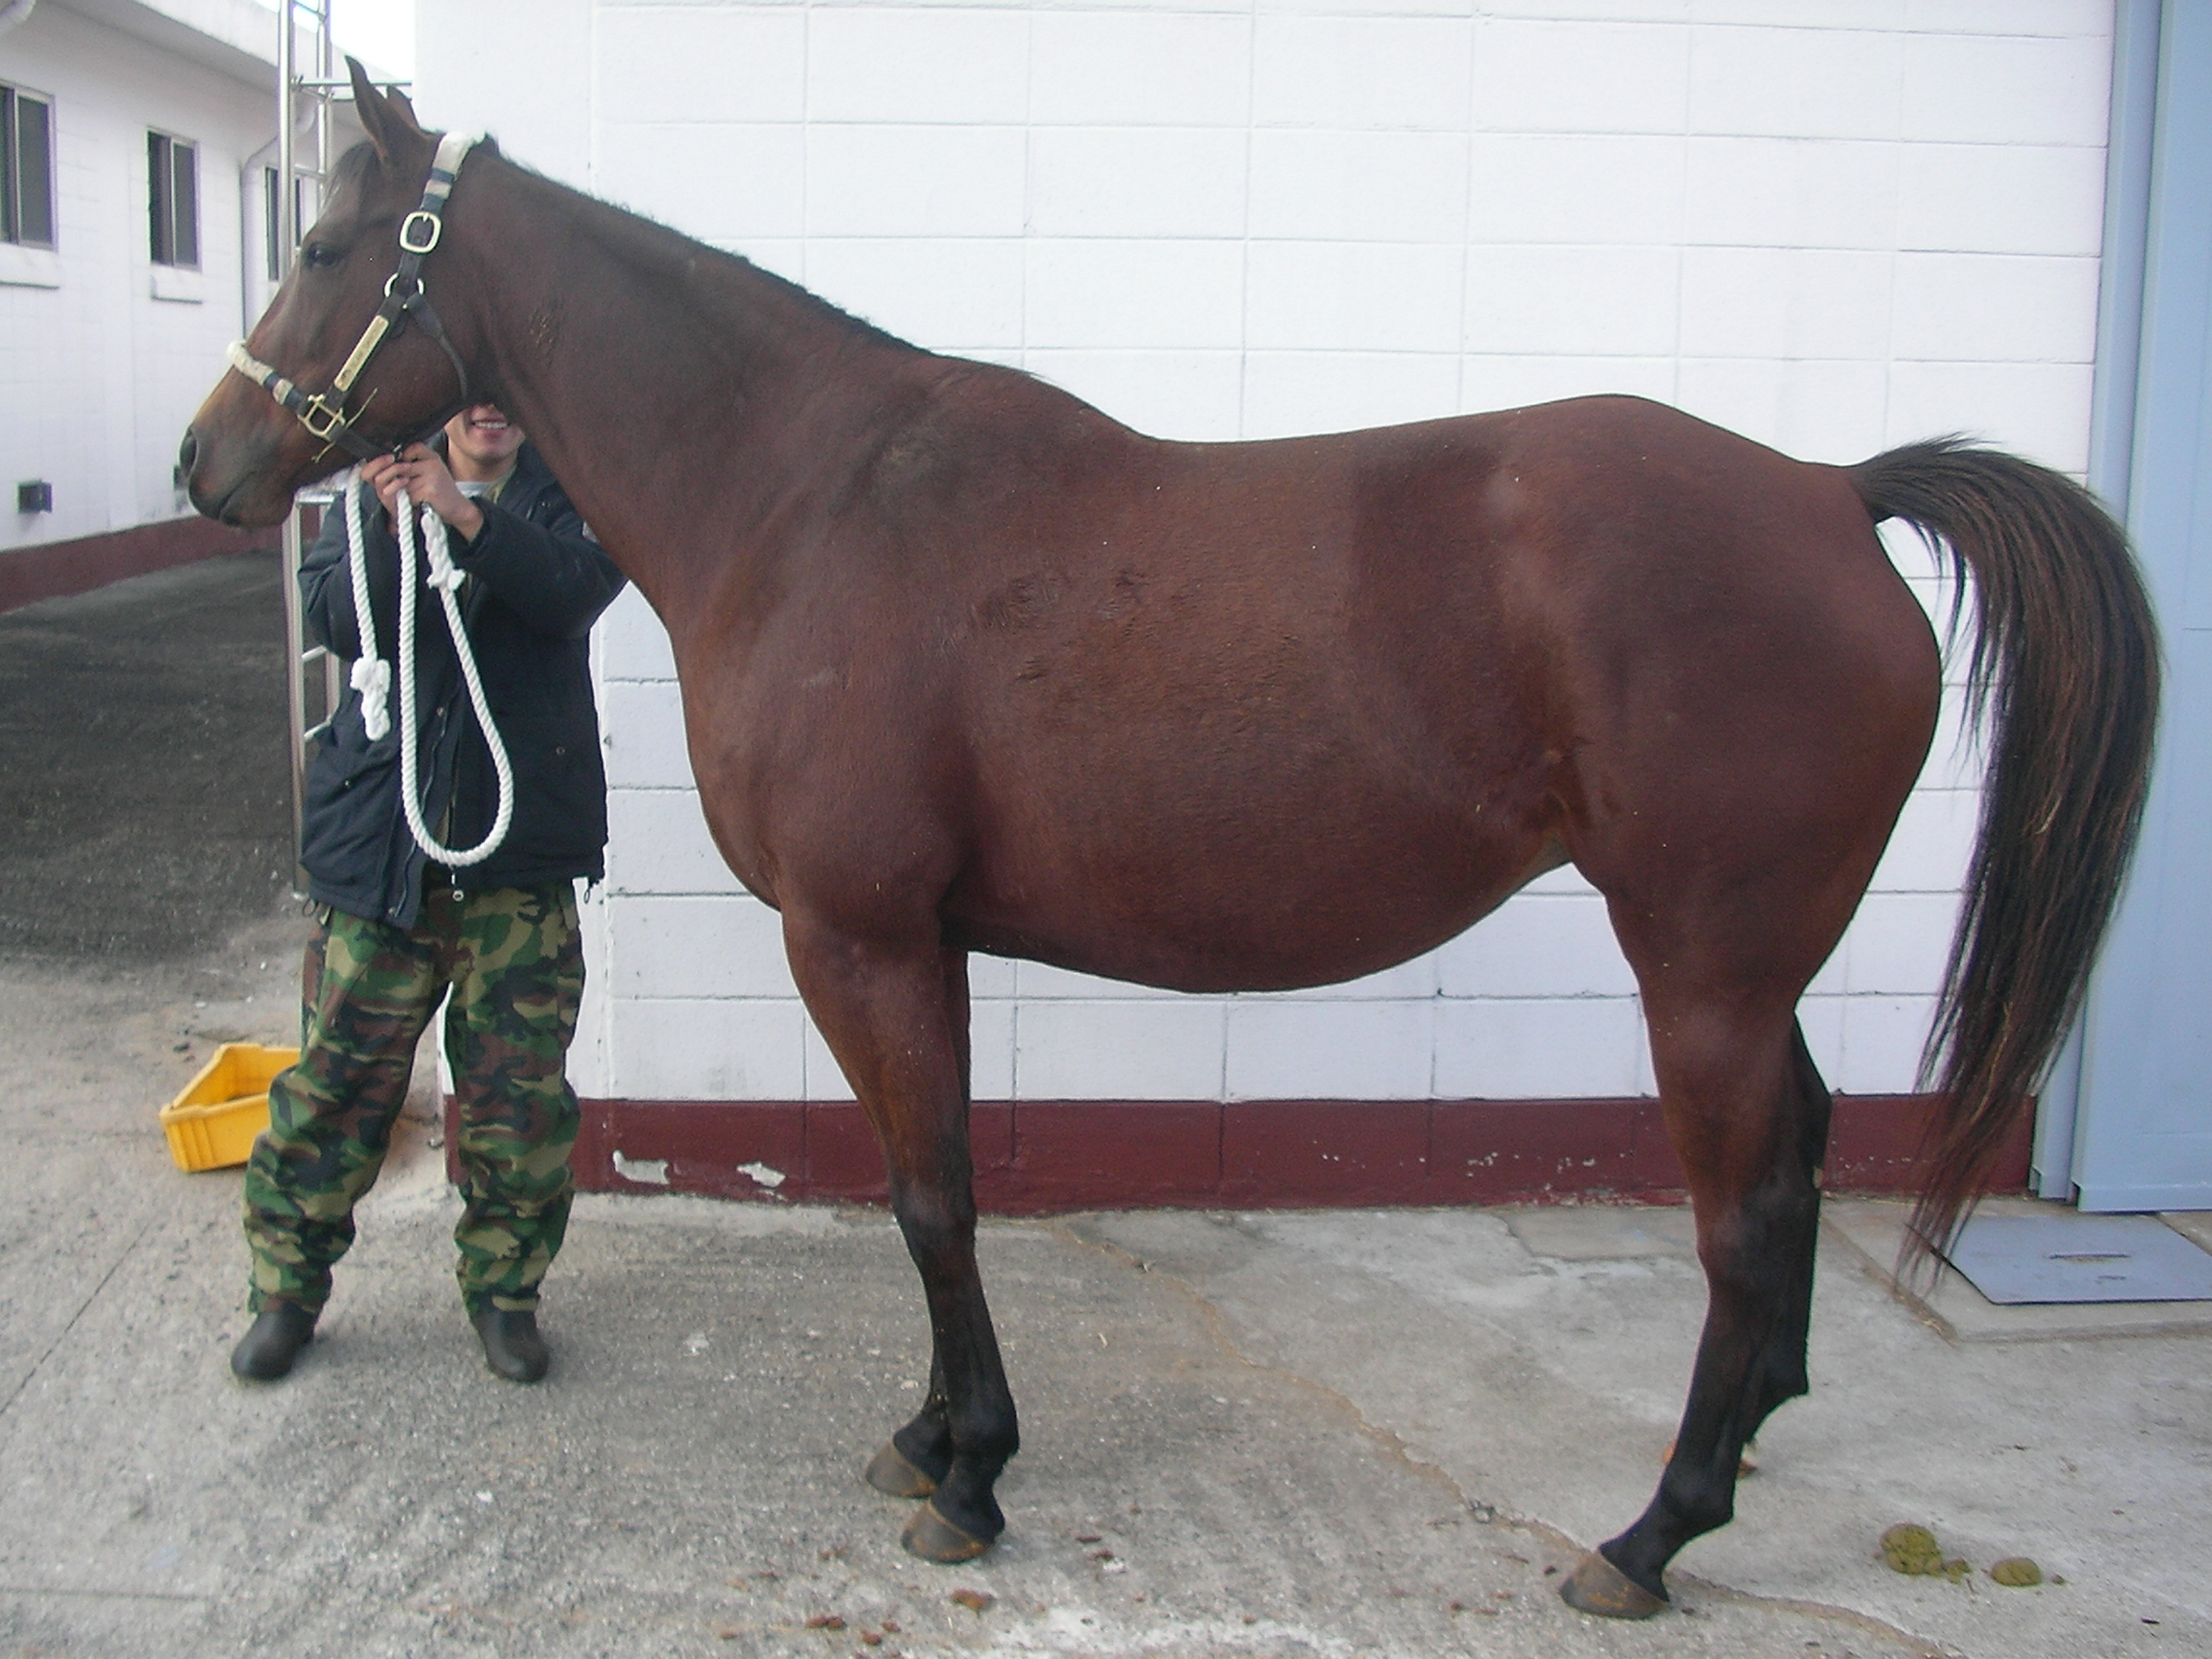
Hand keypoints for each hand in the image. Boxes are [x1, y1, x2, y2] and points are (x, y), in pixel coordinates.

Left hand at [360, 445, 484, 542]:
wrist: (458, 509)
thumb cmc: (437, 494)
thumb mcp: (422, 476)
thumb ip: (404, 469)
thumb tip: (378, 471)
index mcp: (428, 455)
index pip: (402, 450)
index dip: (387, 462)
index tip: (386, 474)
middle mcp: (430, 461)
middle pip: (397, 467)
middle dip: (388, 481)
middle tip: (387, 492)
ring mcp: (432, 474)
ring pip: (402, 483)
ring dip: (400, 495)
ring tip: (407, 499)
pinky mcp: (431, 488)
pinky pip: (409, 495)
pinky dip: (410, 503)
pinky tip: (418, 504)